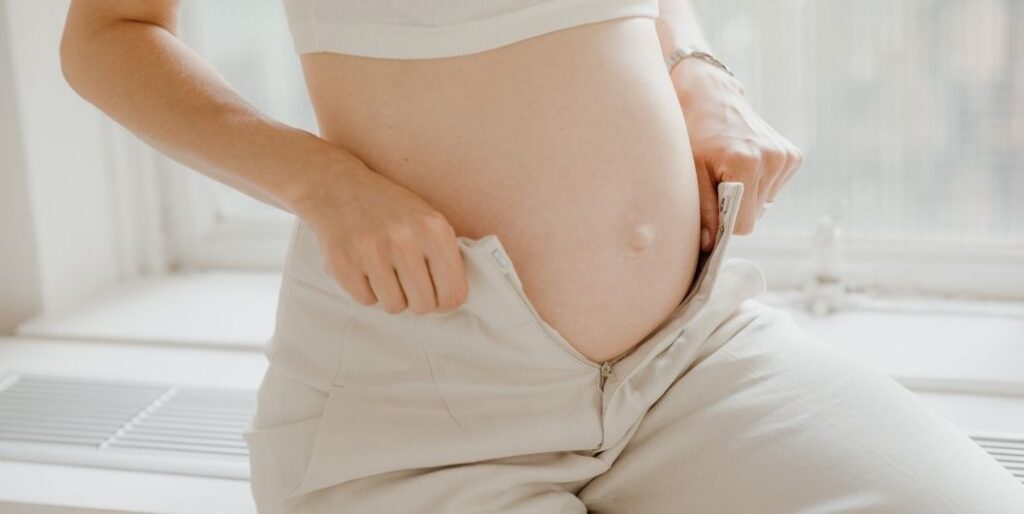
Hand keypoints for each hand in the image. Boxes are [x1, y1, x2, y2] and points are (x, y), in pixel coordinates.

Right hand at [291, 162, 468, 314]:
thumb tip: (452, 302)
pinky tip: (364, 267)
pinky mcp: (343, 263)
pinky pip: (366, 300)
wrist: (338, 187)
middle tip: (407, 283)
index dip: (445, 301)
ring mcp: (372, 251)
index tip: (436, 295)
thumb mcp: (427, 220)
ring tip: (384, 271)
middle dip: (417, 300)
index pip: (454, 293)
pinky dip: (366, 290)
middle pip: (424, 306)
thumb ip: (444, 257)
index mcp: (434, 229)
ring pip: (395, 307)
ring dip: (391, 295)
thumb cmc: (390, 209)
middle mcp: (405, 239)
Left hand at [671, 59, 802, 251]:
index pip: (743, 224)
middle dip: (735, 207)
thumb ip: (702, 209)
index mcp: (746, 163)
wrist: (710, 98)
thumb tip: (710, 245)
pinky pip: (773, 189)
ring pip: (764, 204)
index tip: (712, 209)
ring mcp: (786, 155)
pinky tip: (745, 164)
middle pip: (754, 215)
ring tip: (730, 169)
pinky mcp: (792, 155)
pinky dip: (758, 184)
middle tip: (717, 182)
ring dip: (746, 195)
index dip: (724, 222)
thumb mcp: (690, 171)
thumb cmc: (694, 134)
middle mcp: (772, 158)